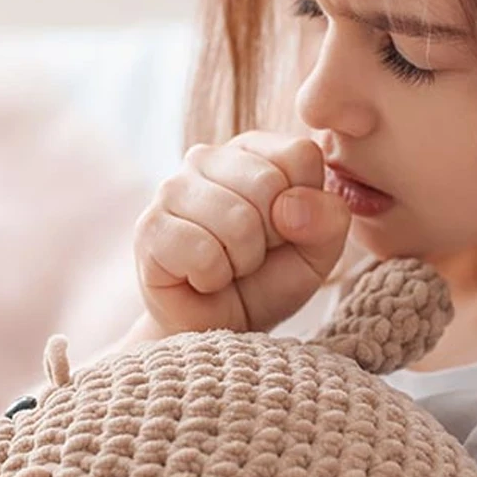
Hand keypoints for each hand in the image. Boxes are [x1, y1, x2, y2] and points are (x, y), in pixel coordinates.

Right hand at [133, 132, 352, 334]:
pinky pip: (201, 251)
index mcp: (253, 150)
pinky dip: (212, 278)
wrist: (217, 327)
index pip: (300, 155)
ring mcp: (171, 188)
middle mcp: (207, 157)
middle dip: (271, 237)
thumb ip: (328, 218)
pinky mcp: (148, 227)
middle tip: (252, 256)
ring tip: (227, 267)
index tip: (285, 231)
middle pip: (268, 184)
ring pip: (236, 220)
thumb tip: (290, 206)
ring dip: (242, 261)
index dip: (303, 207)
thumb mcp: (318, 251)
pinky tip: (200, 278)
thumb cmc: (268, 280)